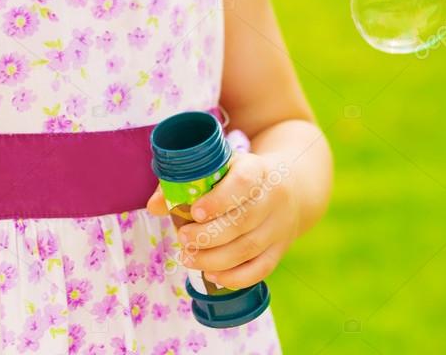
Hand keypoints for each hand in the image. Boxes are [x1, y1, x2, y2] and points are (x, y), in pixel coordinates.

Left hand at [146, 150, 298, 289]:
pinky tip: (212, 276)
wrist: (290, 186)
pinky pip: (261, 270)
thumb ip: (186, 182)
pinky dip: (235, 278)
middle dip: (209, 235)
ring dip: (215, 259)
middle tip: (183, 238)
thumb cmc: (242, 175)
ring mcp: (279, 226)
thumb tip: (154, 205)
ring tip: (188, 258)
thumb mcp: (222, 166)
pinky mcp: (280, 249)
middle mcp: (273, 198)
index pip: (243, 182)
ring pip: (249, 248)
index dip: (219, 200)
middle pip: (243, 221)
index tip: (194, 212)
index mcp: (257, 169)